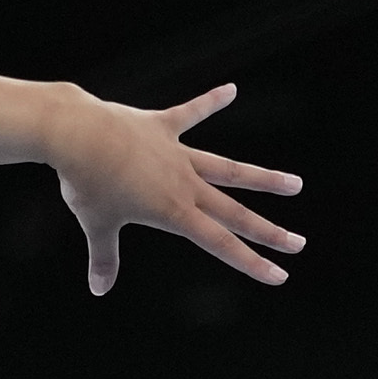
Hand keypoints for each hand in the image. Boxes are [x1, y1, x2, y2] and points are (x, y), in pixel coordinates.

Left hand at [54, 83, 304, 294]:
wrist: (78, 135)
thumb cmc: (86, 182)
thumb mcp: (96, 225)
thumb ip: (103, 257)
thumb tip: (99, 289)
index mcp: (172, 211)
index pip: (220, 244)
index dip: (251, 262)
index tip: (279, 275)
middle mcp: (184, 183)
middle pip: (234, 212)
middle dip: (268, 231)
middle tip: (299, 243)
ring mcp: (177, 153)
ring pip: (228, 168)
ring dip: (262, 178)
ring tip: (295, 184)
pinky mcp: (162, 125)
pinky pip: (191, 112)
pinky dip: (210, 101)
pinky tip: (231, 89)